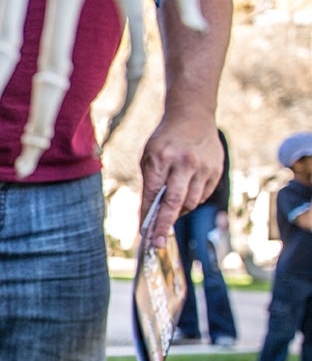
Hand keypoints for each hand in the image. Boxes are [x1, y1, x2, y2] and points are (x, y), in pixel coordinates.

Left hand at [140, 117, 222, 247]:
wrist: (193, 116)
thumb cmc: (165, 140)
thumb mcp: (149, 156)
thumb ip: (150, 183)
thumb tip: (149, 214)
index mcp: (161, 157)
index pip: (152, 194)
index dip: (148, 216)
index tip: (144, 235)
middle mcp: (184, 163)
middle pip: (174, 202)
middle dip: (164, 226)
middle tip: (157, 243)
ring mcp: (203, 167)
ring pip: (191, 202)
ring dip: (179, 211)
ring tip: (170, 208)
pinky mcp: (216, 171)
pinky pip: (202, 196)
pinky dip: (191, 200)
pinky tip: (185, 193)